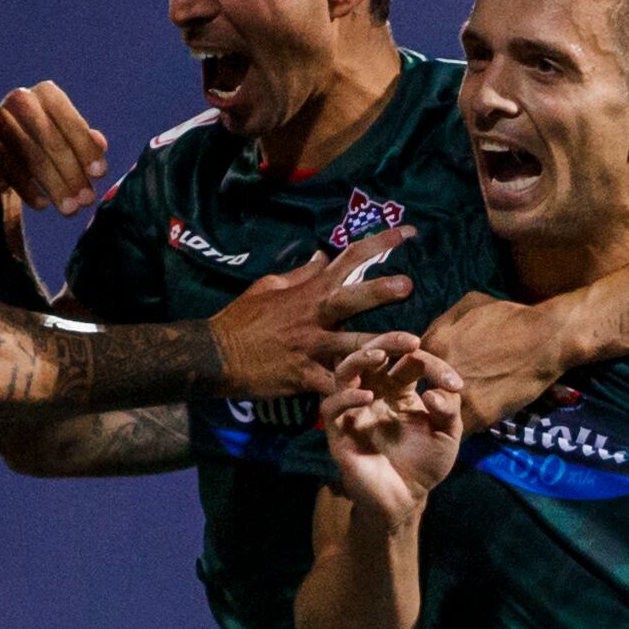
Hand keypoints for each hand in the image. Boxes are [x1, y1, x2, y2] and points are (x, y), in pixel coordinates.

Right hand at [0, 81, 109, 215]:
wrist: (1, 145)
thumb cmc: (44, 142)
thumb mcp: (67, 138)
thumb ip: (85, 141)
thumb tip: (100, 145)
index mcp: (47, 93)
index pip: (71, 122)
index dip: (86, 149)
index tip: (100, 174)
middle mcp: (21, 99)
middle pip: (52, 141)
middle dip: (73, 174)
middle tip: (87, 200)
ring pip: (32, 157)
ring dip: (55, 186)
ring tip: (70, 209)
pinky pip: (9, 168)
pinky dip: (28, 189)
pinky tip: (43, 204)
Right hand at [205, 228, 418, 399]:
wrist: (216, 355)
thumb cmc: (243, 320)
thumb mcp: (270, 287)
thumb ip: (302, 274)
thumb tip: (324, 255)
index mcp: (310, 291)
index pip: (349, 258)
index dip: (380, 242)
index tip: (410, 233)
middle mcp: (313, 315)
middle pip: (351, 298)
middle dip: (380, 291)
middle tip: (409, 285)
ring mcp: (309, 346)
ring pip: (350, 344)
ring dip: (382, 344)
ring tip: (412, 344)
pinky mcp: (302, 375)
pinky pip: (331, 383)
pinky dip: (351, 390)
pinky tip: (372, 395)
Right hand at [320, 336, 464, 520]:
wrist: (405, 499)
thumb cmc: (425, 464)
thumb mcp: (447, 435)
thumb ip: (449, 410)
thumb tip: (434, 391)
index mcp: (400, 390)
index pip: (410, 362)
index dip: (433, 366)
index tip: (454, 384)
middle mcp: (374, 393)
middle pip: (372, 354)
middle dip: (389, 341)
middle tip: (410, 341)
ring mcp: (354, 410)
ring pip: (344, 371)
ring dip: (360, 358)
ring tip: (379, 356)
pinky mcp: (339, 431)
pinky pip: (332, 406)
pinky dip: (346, 396)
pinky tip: (368, 397)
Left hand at [417, 292, 577, 430]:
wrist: (545, 339)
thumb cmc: (511, 316)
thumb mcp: (469, 304)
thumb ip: (443, 321)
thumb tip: (431, 335)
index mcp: (434, 342)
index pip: (411, 365)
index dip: (421, 372)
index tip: (430, 377)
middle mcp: (438, 371)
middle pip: (421, 390)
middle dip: (429, 394)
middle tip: (439, 399)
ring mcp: (458, 394)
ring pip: (438, 413)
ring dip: (443, 415)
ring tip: (450, 416)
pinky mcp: (479, 414)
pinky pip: (460, 428)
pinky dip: (461, 427)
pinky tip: (467, 423)